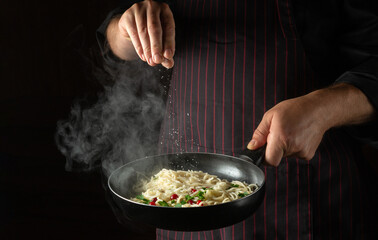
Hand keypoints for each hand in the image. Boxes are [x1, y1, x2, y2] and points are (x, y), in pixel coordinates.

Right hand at [108, 0, 174, 67]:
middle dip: (156, 46)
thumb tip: (169, 64)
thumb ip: (165, 51)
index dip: (169, 42)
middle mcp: (152, 6)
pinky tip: (143, 56)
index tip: (169, 55)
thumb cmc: (151, 32)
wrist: (132, 25)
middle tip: (158, 60)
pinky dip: (139, 47)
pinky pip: (133, 34)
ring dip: (147, 49)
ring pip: (143, 32)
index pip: (169, 28)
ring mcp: (138, 9)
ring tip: (151, 61)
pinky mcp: (127, 16)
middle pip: (155, 29)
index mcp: (165, 10)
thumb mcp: (161, 39)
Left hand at [247, 84, 375, 165]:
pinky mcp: (308, 154)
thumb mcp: (271, 116)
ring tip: (291, 131)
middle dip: (274, 147)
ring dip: (284, 146)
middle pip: (276, 157)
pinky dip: (293, 147)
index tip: (263, 149)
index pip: (270, 161)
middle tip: (279, 132)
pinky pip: (295, 154)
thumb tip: (252, 147)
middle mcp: (293, 147)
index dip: (264, 157)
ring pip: (285, 155)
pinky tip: (298, 135)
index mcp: (281, 138)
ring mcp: (302, 152)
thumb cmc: (295, 109)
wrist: (319, 110)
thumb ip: (260, 133)